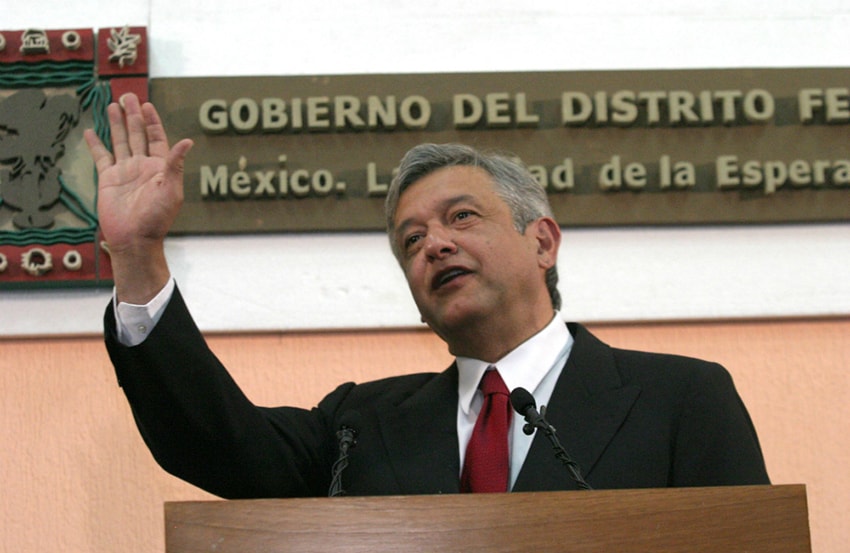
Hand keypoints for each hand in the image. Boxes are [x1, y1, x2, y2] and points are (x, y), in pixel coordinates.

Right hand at [84, 93, 192, 302]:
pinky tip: (91, 131)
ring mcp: (124, 172)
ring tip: (112, 105)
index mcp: (159, 167)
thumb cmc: (156, 218)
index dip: (152, 121)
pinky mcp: (108, 180)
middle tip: (127, 95)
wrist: (134, 238)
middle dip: (133, 115)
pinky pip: (101, 157)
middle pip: (137, 134)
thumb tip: (187, 141)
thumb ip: (175, 164)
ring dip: (116, 124)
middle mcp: (142, 166)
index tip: (146, 104)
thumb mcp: (171, 189)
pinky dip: (96, 144)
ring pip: (120, 141)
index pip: (157, 138)